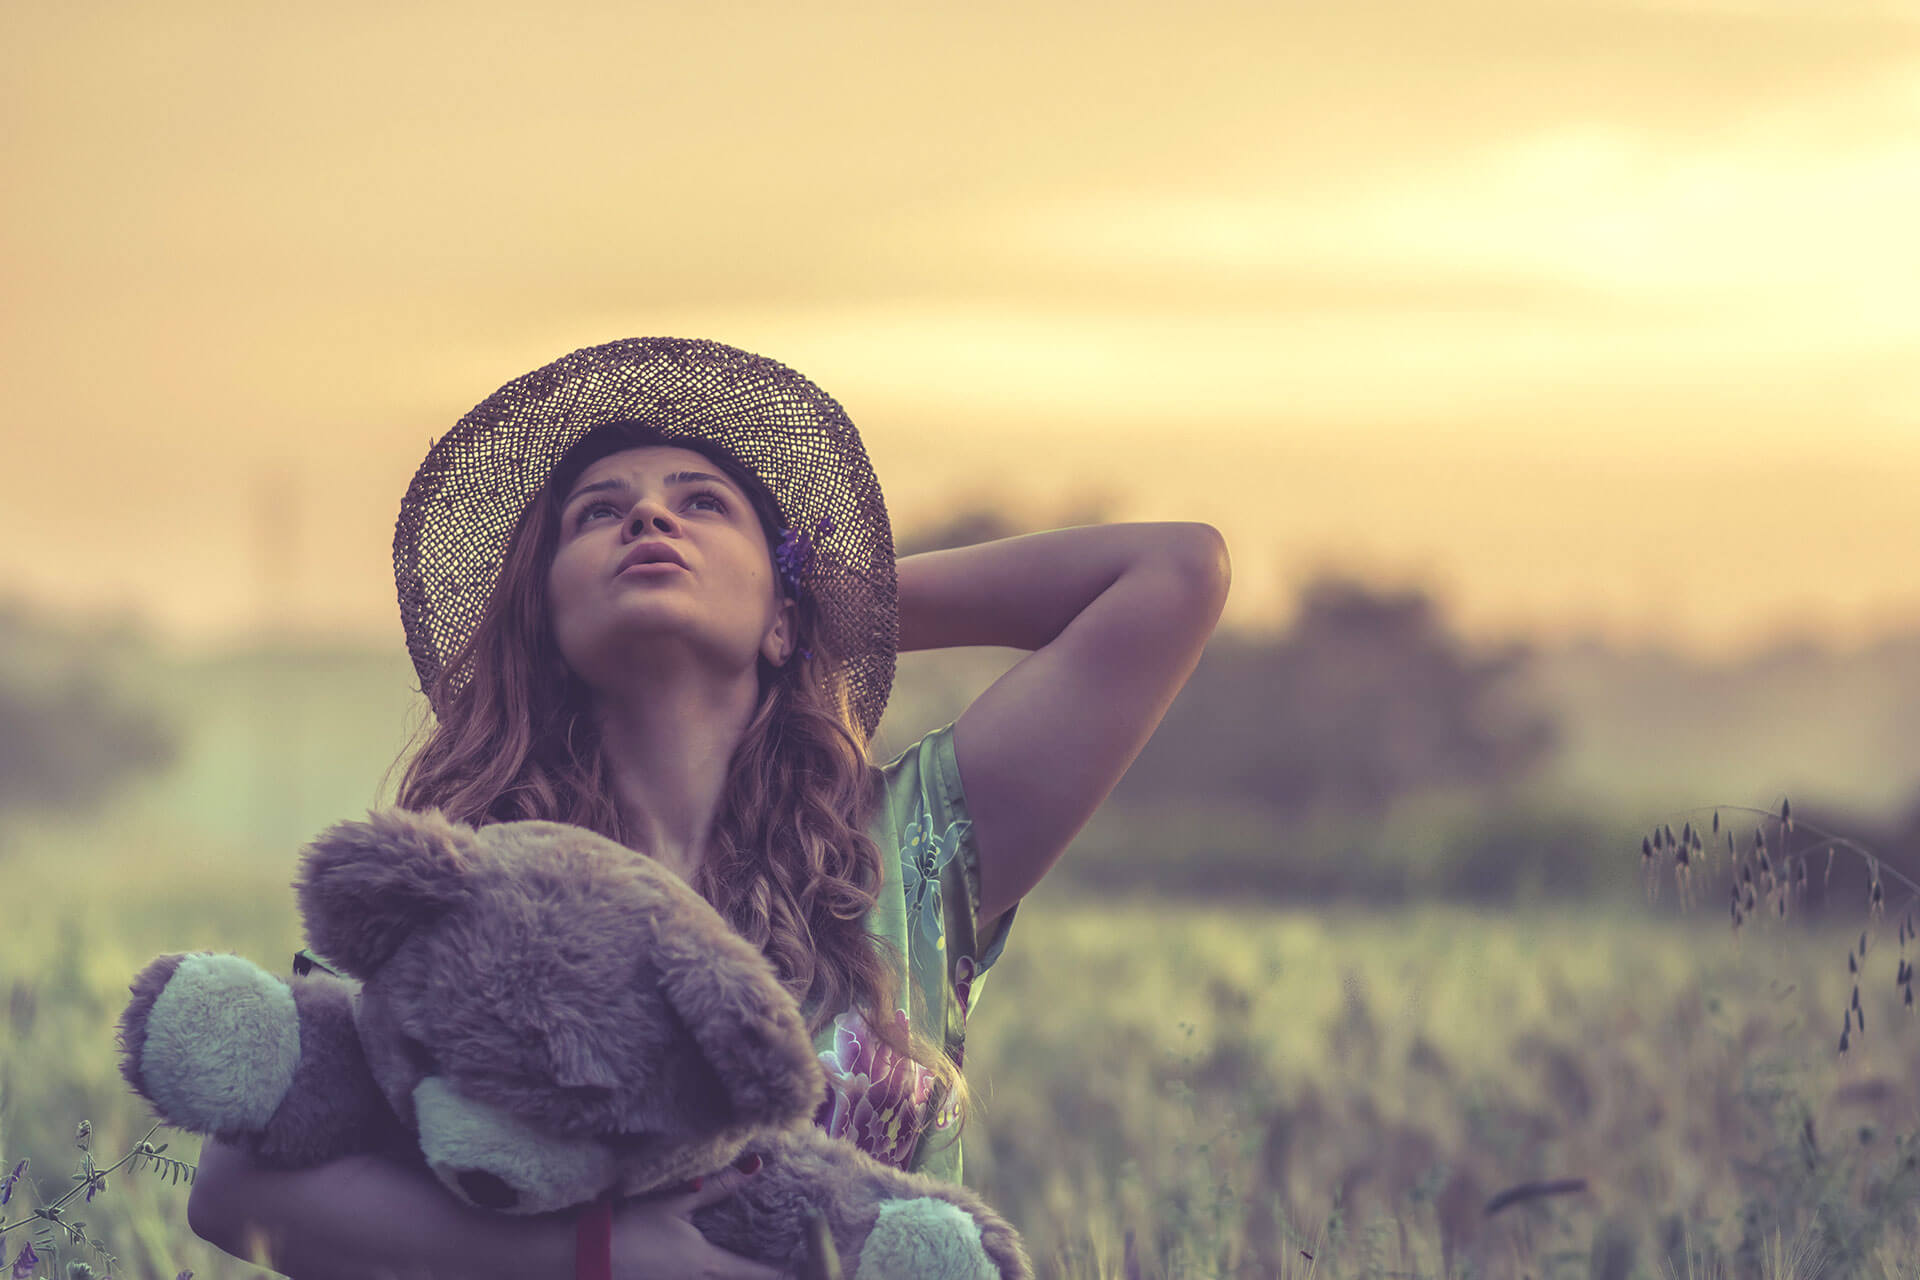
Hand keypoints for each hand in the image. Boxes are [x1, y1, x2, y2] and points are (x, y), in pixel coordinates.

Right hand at [611, 1164, 789, 1279]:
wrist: (589, 1255)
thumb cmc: (634, 1226)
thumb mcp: (677, 1202)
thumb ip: (717, 1188)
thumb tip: (755, 1167)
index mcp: (706, 1263)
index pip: (751, 1272)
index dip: (774, 1273)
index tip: (798, 1271)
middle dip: (751, 1277)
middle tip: (773, 1269)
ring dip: (726, 1275)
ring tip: (739, 1266)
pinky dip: (703, 1277)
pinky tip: (700, 1266)